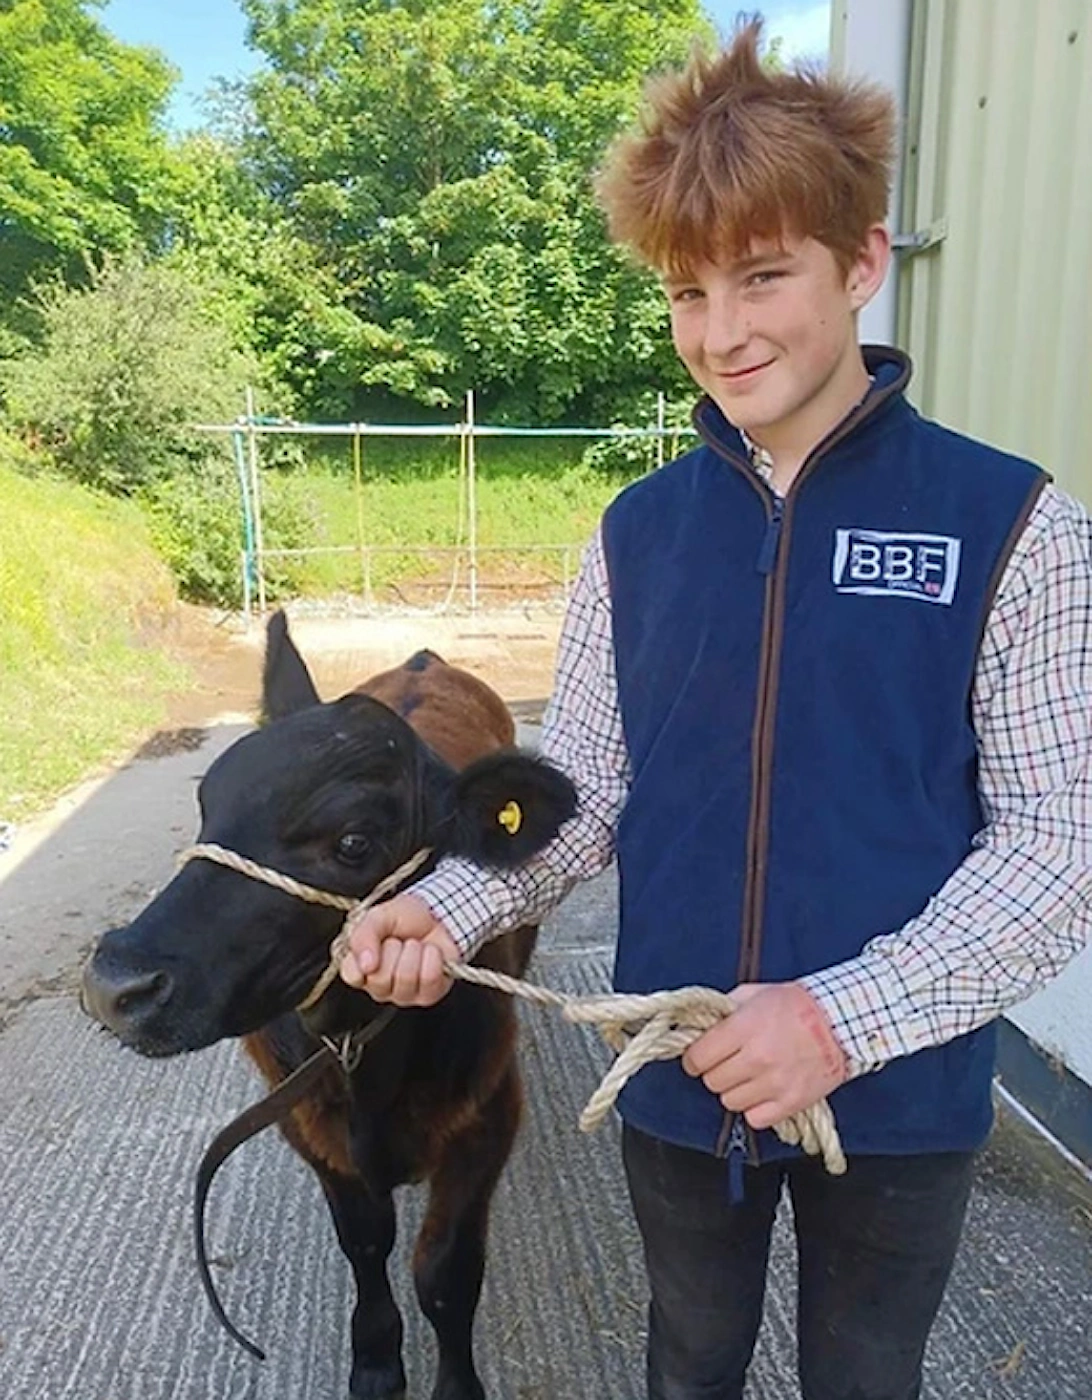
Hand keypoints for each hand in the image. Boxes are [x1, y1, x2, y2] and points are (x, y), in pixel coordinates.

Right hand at [338, 893, 458, 1006]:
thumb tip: (365, 965)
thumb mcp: (378, 917)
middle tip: (399, 940)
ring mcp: (403, 994)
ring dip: (414, 951)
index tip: (377, 938)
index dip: (365, 956)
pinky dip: (433, 957)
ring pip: (405, 979)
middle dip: (394, 949)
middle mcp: (379, 986)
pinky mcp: (428, 996)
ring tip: (415, 944)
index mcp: (360, 968)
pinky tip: (430, 952)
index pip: (352, 975)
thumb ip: (363, 935)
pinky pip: (429, 979)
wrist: (437, 914)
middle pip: (380, 980)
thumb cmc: (404, 918)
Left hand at [681, 982, 847, 1128]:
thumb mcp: (755, 994)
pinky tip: (761, 1092)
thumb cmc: (797, 1005)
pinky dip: (754, 1109)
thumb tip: (698, 1025)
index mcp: (745, 1028)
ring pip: (730, 1102)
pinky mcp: (792, 1103)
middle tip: (727, 1062)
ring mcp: (775, 1083)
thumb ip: (725, 1009)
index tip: (698, 1056)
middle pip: (712, 1081)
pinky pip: (755, 1119)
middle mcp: (758, 1058)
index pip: (699, 1057)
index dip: (694, 1057)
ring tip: (747, 1076)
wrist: (842, 1021)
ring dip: (734, 1090)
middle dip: (714, 1072)